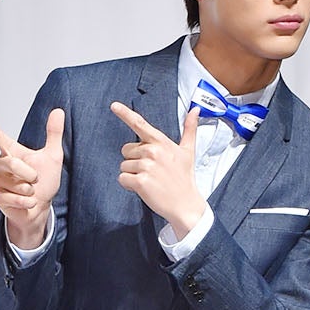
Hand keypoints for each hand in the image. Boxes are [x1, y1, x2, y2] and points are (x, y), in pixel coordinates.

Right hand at [0, 107, 63, 250]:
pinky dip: (25, 202)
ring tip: (30, 191)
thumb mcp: (53, 156)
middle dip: (29, 173)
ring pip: (13, 183)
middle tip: (36, 180)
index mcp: (11, 151)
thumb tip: (58, 111)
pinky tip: (27, 202)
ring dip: (28, 190)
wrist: (41, 207)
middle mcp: (1, 164)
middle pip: (11, 163)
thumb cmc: (45, 181)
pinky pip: (12, 198)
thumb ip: (54, 133)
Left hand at [113, 102, 204, 236]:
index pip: (140, 124)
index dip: (125, 114)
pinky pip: (122, 179)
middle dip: (134, 160)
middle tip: (151, 171)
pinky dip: (129, 185)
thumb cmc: (184, 178)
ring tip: (150, 180)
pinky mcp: (140, 182)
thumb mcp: (188, 151)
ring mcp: (146, 166)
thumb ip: (189, 129)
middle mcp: (153, 151)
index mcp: (161, 142)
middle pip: (126, 150)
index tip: (114, 105)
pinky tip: (144, 188)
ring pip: (124, 166)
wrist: (185, 204)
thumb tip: (195, 110)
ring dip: (132, 174)